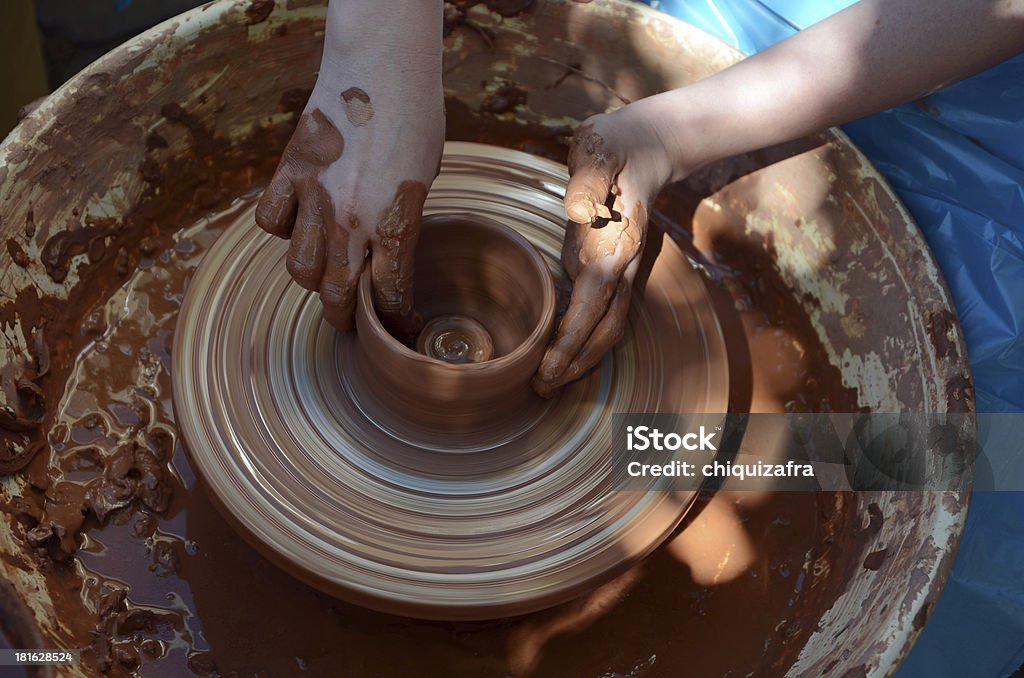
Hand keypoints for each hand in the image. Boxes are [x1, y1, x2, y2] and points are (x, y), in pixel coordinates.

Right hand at [256, 6, 443, 333]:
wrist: (380, 65)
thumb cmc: (415, 116)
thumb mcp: (423, 181)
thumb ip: (399, 222)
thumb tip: (385, 252)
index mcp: (393, 223)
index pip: (388, 296)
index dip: (395, 321)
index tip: (400, 330)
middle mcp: (350, 219)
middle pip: (334, 295)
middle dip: (346, 316)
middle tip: (354, 317)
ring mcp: (315, 197)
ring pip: (299, 268)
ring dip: (314, 278)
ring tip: (327, 272)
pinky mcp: (290, 172)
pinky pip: (271, 222)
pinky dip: (283, 230)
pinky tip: (300, 223)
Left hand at [533, 103, 676, 396]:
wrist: (648, 143)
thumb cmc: (617, 146)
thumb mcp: (599, 151)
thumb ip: (587, 182)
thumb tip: (577, 213)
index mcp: (616, 244)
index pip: (594, 303)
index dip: (572, 341)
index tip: (548, 370)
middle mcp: (621, 265)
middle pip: (605, 330)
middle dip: (575, 365)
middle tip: (541, 390)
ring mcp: (619, 269)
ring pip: (607, 327)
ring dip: (580, 359)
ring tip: (549, 383)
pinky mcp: (611, 267)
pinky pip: (601, 313)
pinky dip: (582, 339)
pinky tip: (561, 352)